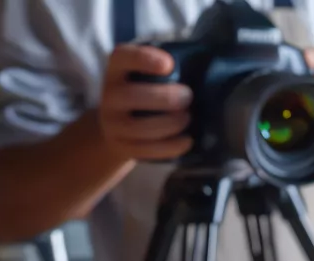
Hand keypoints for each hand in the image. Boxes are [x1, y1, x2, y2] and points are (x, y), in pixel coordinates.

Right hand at [98, 45, 193, 160]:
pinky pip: (147, 150)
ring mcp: (113, 124)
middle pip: (132, 96)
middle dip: (166, 97)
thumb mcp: (144, 73)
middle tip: (187, 96)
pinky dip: (172, 146)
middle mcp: (109, 96)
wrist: (116, 126)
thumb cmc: (142, 92)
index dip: (144, 59)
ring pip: (140, 128)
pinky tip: (188, 140)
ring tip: (187, 118)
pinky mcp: (123, 147)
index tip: (169, 65)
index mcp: (116, 70)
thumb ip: (165, 67)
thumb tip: (205, 62)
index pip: (122, 58)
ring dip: (171, 124)